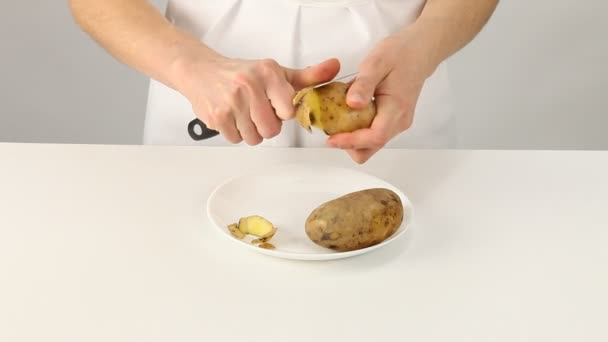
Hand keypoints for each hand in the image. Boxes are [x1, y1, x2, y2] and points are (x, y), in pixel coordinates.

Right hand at [175, 51, 339, 144]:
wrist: (201, 71)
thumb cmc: (243, 74)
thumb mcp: (277, 72)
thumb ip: (308, 76)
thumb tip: (335, 67)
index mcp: (268, 73)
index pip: (289, 110)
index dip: (282, 113)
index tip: (274, 105)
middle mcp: (249, 85)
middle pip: (271, 130)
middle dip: (266, 125)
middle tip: (257, 111)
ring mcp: (231, 102)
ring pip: (254, 138)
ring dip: (251, 131)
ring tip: (244, 114)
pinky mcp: (217, 116)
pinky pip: (236, 139)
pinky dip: (235, 132)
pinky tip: (232, 117)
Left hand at [327, 33, 438, 162]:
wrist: (419, 51)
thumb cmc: (399, 54)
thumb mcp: (376, 63)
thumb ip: (363, 84)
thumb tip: (352, 103)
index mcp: (396, 109)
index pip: (374, 137)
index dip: (351, 142)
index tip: (331, 139)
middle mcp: (398, 122)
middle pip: (371, 148)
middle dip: (349, 145)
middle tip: (330, 130)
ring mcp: (397, 123)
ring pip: (371, 144)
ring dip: (352, 139)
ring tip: (336, 120)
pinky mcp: (392, 120)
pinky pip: (373, 134)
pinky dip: (358, 130)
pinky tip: (347, 115)